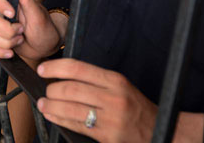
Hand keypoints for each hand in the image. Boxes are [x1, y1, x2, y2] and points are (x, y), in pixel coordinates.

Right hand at [0, 0, 62, 59]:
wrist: (44, 47)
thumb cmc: (45, 29)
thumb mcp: (39, 16)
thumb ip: (29, 1)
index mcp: (11, 0)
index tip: (12, 14)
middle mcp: (0, 11)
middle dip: (8, 31)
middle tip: (22, 31)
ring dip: (6, 42)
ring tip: (20, 39)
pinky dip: (0, 52)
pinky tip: (11, 51)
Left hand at [37, 59, 158, 142]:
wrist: (159, 130)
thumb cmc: (135, 108)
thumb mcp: (120, 86)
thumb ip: (95, 81)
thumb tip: (61, 76)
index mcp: (116, 80)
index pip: (79, 68)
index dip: (56, 67)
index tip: (43, 69)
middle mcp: (113, 98)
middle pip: (71, 89)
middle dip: (52, 90)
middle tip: (45, 90)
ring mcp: (110, 119)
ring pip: (71, 108)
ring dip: (51, 105)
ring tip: (43, 103)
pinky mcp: (107, 136)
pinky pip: (76, 126)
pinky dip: (59, 119)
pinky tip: (52, 115)